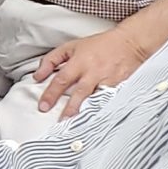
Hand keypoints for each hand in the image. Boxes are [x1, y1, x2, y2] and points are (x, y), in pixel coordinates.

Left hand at [32, 29, 147, 119]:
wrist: (130, 42)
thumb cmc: (100, 45)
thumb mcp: (71, 47)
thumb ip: (51, 60)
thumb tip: (37, 76)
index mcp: (80, 62)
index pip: (61, 79)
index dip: (51, 94)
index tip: (43, 106)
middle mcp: (94, 72)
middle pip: (80, 93)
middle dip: (70, 109)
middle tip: (61, 121)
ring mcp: (109, 80)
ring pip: (96, 99)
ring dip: (87, 112)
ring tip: (79, 126)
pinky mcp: (122, 86)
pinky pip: (111, 100)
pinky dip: (105, 110)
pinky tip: (99, 120)